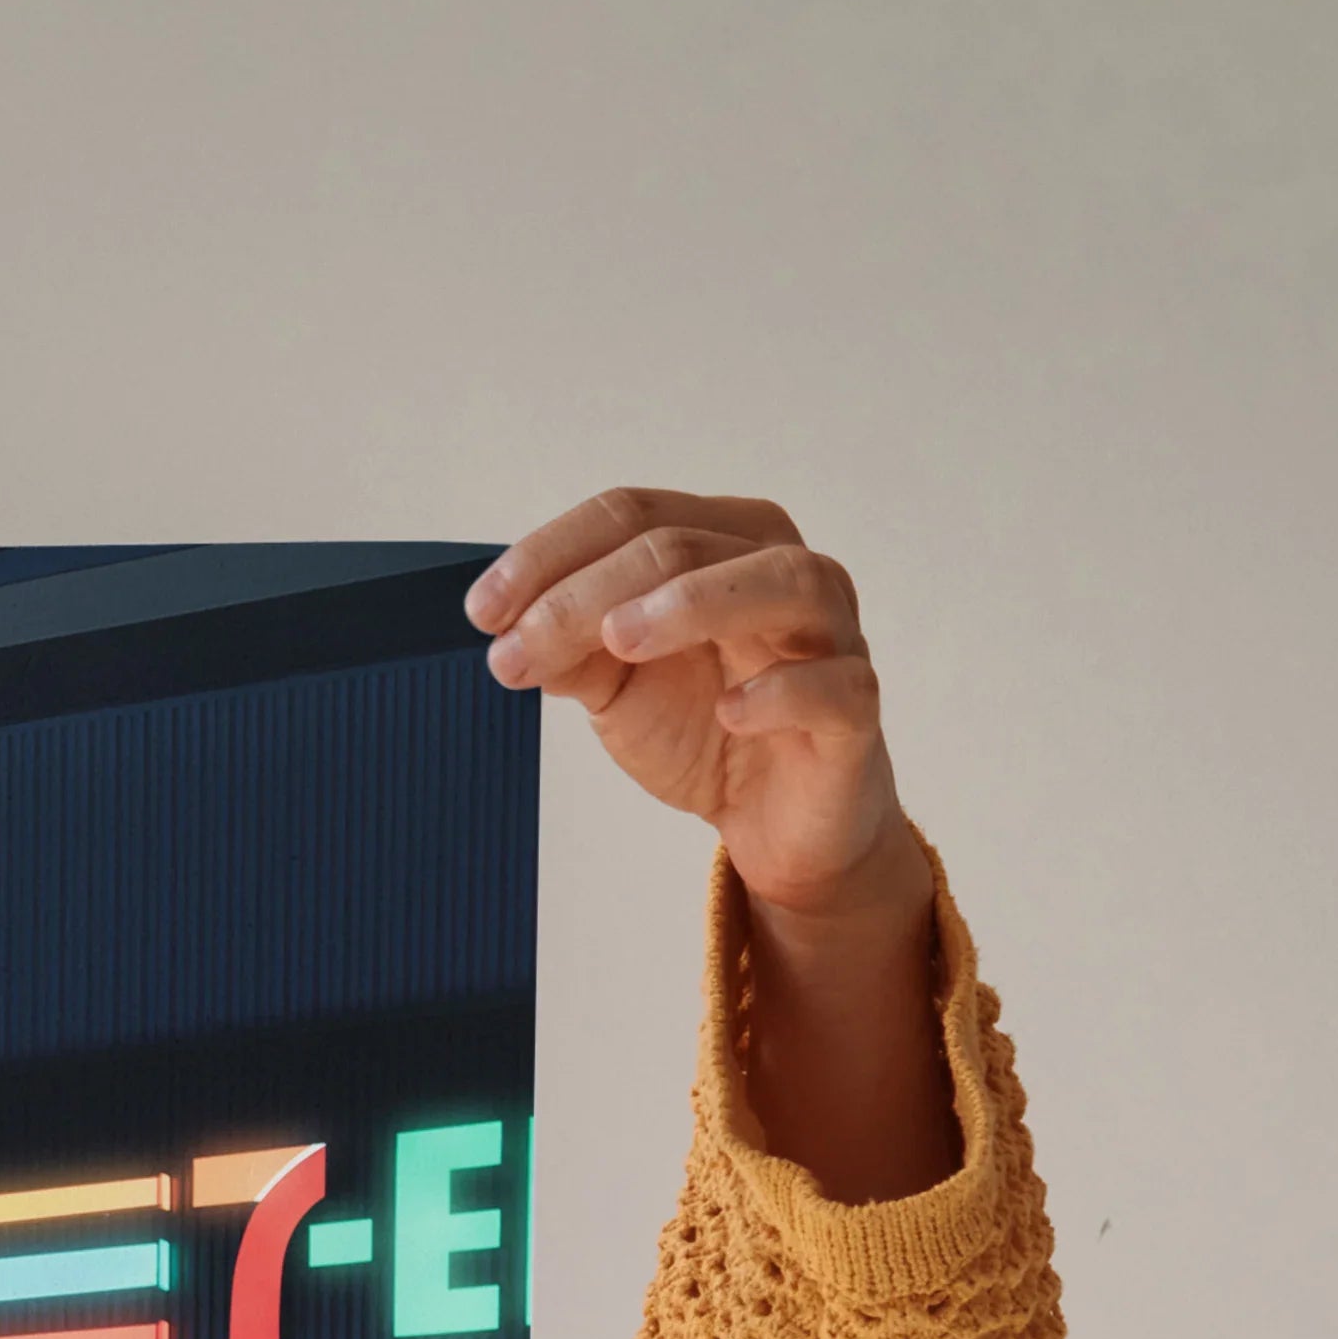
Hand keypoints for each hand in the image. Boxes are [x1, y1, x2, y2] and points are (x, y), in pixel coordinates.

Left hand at [472, 488, 954, 1197]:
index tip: (483, 610)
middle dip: (589, 593)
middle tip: (520, 645)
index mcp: (721, 544)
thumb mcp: (618, 687)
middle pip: (685, 544)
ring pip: (780, 582)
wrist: (775, 822)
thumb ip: (571, 650)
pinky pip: (834, 684)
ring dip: (693, 602)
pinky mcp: (855, 709)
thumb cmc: (706, 730)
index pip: (633, 515)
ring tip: (619, 639)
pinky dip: (781, 691)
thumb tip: (510, 630)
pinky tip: (730, 710)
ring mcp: (830, 634)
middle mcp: (781, 570)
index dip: (552, 554)